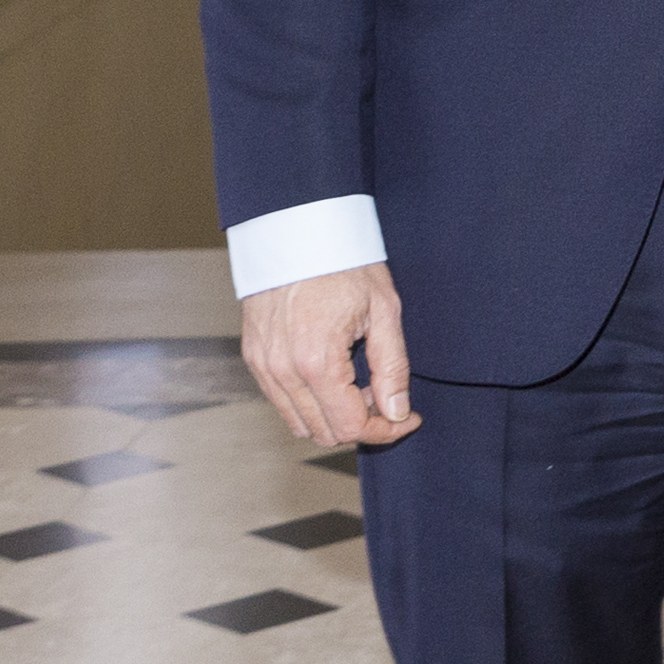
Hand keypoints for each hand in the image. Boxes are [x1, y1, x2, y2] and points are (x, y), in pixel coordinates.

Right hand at [239, 264, 420, 448]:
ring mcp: (263, 366)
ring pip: (299, 423)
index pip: (349, 427)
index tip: (409, 417)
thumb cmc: (345, 264)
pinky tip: (336, 374)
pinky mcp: (254, 358)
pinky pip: (282, 401)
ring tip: (362, 382)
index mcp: (316, 362)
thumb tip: (397, 412)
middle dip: (361, 423)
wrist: (298, 230)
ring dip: (334, 415)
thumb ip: (392, 368)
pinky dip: (310, 402)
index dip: (385, 430)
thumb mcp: (384, 310)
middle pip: (323, 432)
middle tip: (387, 394)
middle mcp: (282, 372)